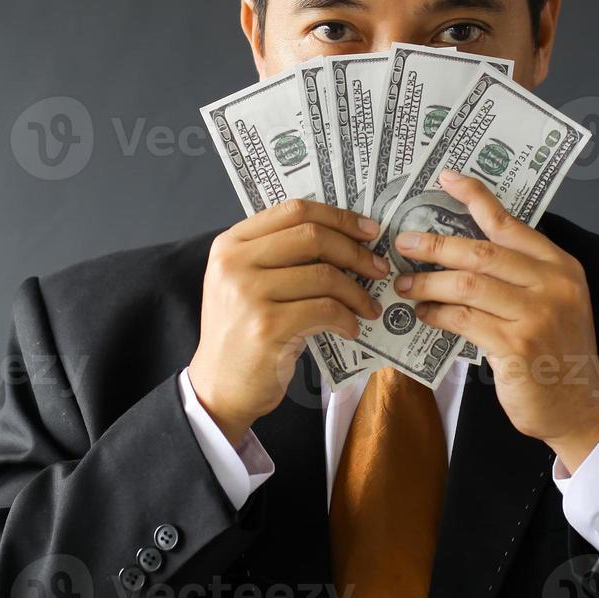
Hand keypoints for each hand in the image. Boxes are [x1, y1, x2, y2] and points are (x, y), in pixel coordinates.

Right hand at [190, 199, 387, 446]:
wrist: (219, 387)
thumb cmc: (243, 332)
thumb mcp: (249, 283)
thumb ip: (282, 256)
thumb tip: (347, 238)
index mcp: (231, 243)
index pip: (294, 210)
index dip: (339, 217)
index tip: (369, 231)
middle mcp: (235, 262)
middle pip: (312, 236)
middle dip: (356, 251)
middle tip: (379, 268)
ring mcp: (248, 294)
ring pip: (324, 275)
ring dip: (357, 292)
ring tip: (368, 307)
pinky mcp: (267, 326)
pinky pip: (325, 310)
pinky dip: (347, 319)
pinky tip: (351, 329)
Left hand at [391, 169, 598, 471]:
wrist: (577, 404)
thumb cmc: (553, 350)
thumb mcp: (548, 301)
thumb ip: (517, 274)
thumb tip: (460, 249)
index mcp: (560, 266)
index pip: (510, 223)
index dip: (475, 197)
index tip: (445, 179)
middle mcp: (553, 284)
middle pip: (482, 252)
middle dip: (436, 245)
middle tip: (404, 243)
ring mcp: (537, 315)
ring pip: (468, 285)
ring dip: (428, 282)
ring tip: (405, 284)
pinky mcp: (518, 347)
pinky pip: (464, 319)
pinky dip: (437, 313)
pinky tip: (423, 312)